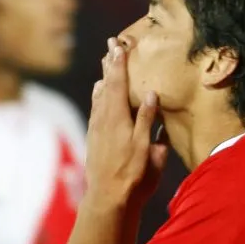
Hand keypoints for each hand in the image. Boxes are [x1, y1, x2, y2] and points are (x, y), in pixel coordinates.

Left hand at [85, 37, 169, 207]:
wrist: (108, 197)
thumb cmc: (133, 175)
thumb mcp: (146, 148)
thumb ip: (146, 120)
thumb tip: (150, 94)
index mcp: (118, 119)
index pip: (118, 84)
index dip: (119, 64)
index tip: (120, 46)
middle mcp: (104, 119)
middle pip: (106, 85)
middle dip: (110, 65)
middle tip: (110, 46)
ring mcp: (97, 128)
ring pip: (99, 96)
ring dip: (104, 78)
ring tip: (106, 63)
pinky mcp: (94, 138)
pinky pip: (95, 109)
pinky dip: (98, 95)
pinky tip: (99, 92)